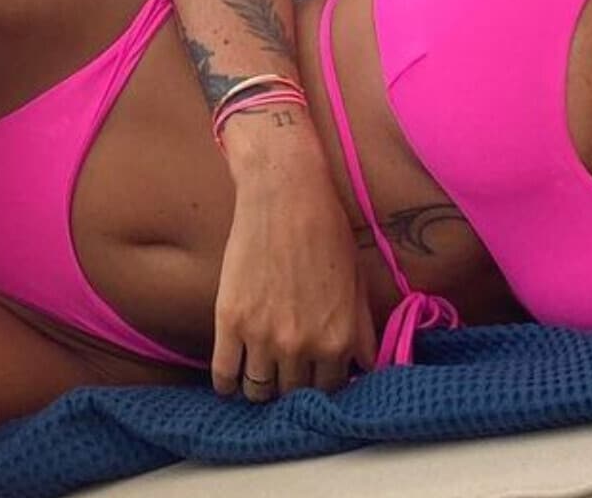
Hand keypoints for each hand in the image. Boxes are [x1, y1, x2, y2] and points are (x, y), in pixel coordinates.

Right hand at [211, 149, 375, 403]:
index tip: (313, 377)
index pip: (330, 389)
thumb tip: (366, 365)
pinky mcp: (230, 322)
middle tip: (285, 376)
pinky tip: (230, 381)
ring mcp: (262, 336)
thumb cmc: (326, 233)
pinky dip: (227, 384)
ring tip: (259, 378)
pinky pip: (224, 374)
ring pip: (258, 390)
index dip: (322, 383)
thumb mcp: (356, 283)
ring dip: (260, 390)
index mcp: (337, 340)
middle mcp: (301, 346)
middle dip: (292, 387)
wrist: (284, 197)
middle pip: (293, 393)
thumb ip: (362, 330)